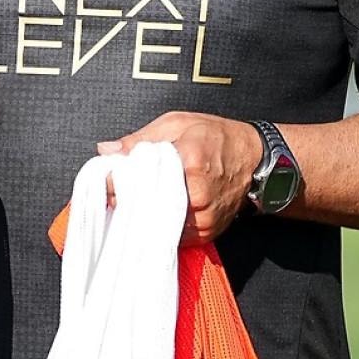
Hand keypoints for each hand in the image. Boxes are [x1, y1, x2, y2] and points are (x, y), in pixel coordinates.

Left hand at [97, 112, 262, 245]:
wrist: (254, 161)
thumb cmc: (218, 138)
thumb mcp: (177, 123)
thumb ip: (140, 138)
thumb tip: (107, 150)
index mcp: (190, 160)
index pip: (142, 177)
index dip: (118, 181)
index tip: (103, 182)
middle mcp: (197, 194)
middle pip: (147, 204)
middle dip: (126, 199)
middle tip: (112, 194)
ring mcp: (202, 217)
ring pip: (157, 223)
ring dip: (140, 214)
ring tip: (131, 202)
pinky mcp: (205, 233)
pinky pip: (171, 234)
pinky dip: (158, 224)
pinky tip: (151, 212)